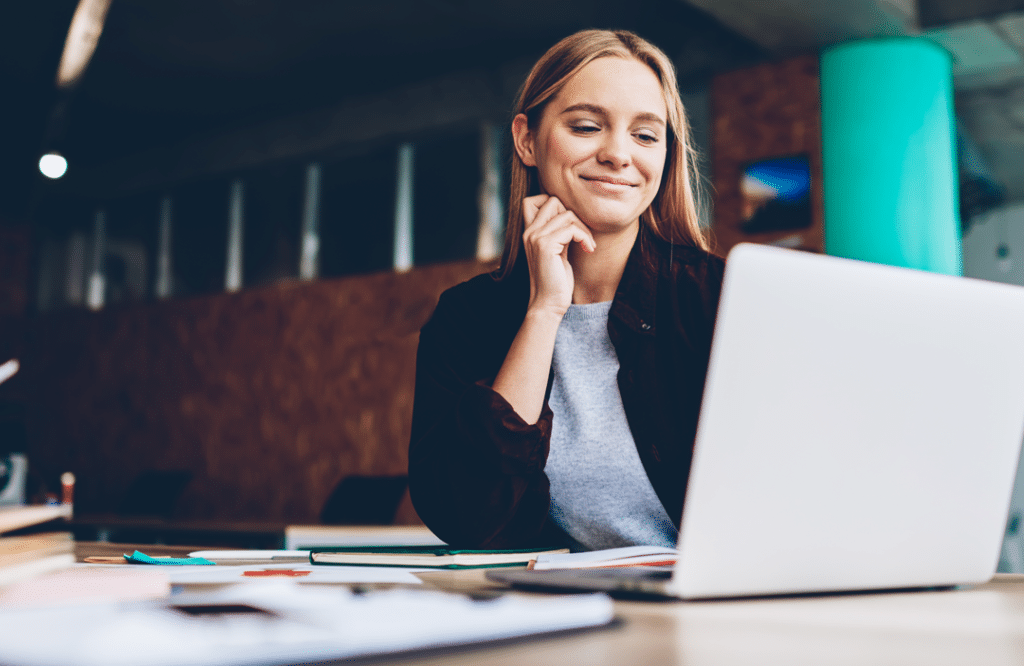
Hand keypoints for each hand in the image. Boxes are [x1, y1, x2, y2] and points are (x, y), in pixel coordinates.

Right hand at [521, 194, 595, 316]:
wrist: (548, 304)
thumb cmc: (555, 281)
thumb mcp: (557, 251)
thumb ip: (558, 233)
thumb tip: (572, 215)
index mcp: (529, 232)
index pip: (533, 199)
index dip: (555, 205)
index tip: (569, 225)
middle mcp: (529, 232)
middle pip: (552, 200)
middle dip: (574, 215)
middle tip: (582, 235)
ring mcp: (535, 237)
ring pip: (566, 213)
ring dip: (583, 228)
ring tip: (587, 244)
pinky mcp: (545, 246)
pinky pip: (572, 228)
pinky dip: (585, 237)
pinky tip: (588, 249)